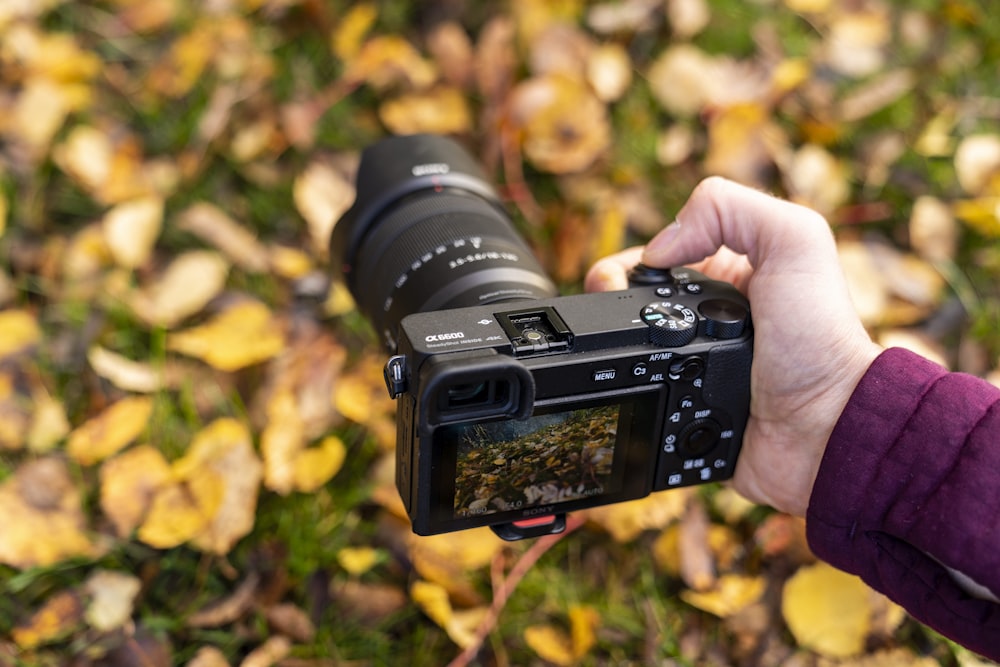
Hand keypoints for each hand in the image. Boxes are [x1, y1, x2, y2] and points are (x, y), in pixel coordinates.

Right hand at [585, 177, 881, 515]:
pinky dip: (626, 395)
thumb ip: (731, 212)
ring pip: (627, 354)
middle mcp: (708, 320)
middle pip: (632, 306)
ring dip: (612, 354)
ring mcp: (694, 369)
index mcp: (728, 274)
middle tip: (604, 324)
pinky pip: (641, 401)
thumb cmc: (821, 341)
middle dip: (607, 309)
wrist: (826, 433)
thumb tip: (656, 249)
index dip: (626, 267)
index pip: (657, 258)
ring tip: (610, 361)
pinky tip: (626, 392)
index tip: (611, 285)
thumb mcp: (796, 243)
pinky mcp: (685, 414)